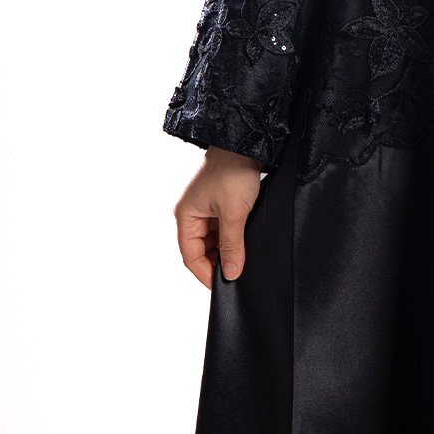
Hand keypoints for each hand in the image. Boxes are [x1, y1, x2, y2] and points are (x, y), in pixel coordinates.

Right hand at [173, 148, 264, 287]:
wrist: (247, 145)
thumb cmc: (234, 173)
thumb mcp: (234, 214)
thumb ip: (232, 246)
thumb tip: (231, 274)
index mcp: (186, 216)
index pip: (190, 256)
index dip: (205, 274)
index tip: (223, 288)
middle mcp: (192, 215)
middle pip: (201, 251)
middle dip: (217, 264)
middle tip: (237, 276)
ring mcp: (206, 211)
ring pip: (213, 242)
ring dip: (226, 252)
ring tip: (243, 262)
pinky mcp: (220, 207)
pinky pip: (223, 231)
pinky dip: (232, 241)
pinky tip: (244, 246)